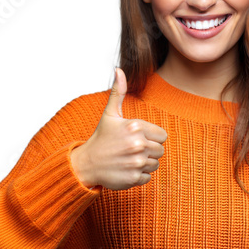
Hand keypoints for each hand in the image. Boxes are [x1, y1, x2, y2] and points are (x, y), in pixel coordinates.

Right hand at [70, 67, 167, 189]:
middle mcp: (138, 144)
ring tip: (128, 158)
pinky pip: (148, 177)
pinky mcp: (134, 178)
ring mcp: (136, 162)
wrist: (86, 163)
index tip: (137, 138)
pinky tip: (126, 169)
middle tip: (131, 149)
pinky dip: (139, 175)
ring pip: (155, 164)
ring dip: (145, 163)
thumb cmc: (101, 137)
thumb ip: (118, 92)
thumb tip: (118, 69)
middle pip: (160, 150)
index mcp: (135, 127)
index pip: (162, 136)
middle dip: (149, 150)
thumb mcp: (110, 114)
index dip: (152, 137)